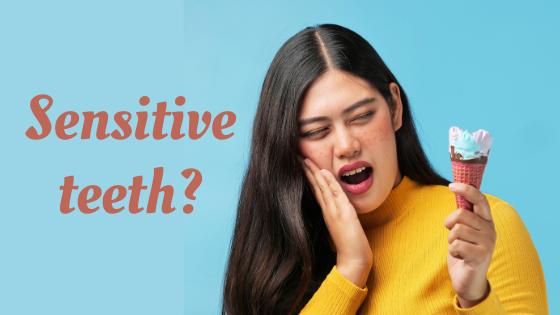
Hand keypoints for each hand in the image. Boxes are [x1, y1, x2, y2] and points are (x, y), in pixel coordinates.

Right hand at [300, 156, 372, 288]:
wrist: (353, 259)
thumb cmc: (350, 245)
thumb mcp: (344, 225)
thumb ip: (340, 215)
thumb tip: (339, 207)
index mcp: (327, 212)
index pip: (316, 190)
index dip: (309, 177)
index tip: (303, 165)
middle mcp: (328, 210)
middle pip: (315, 187)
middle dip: (307, 171)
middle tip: (298, 157)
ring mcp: (334, 211)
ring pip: (321, 188)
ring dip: (313, 173)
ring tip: (305, 160)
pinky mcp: (343, 214)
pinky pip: (335, 194)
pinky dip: (328, 183)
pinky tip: (323, 172)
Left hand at [444, 183, 496, 308]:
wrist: (468, 281)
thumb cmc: (463, 253)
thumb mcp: (463, 231)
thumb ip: (463, 215)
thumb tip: (456, 189)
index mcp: (486, 221)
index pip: (480, 199)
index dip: (467, 189)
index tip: (451, 185)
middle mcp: (490, 230)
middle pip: (461, 214)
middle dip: (450, 224)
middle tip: (454, 236)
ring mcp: (488, 243)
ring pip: (457, 230)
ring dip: (451, 240)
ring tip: (459, 249)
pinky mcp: (481, 255)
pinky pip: (456, 244)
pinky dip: (453, 251)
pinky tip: (460, 257)